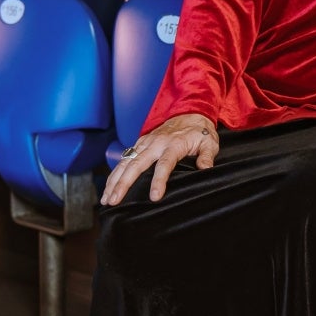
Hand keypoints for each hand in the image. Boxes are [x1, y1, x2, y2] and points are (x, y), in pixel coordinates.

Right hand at [101, 113, 218, 205]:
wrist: (189, 114)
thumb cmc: (199, 132)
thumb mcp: (209, 143)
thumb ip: (207, 156)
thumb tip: (204, 169)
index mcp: (174, 144)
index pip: (164, 164)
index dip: (158, 180)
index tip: (154, 196)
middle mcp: (156, 143)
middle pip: (137, 164)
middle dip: (124, 183)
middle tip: (115, 201)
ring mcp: (145, 143)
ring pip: (126, 162)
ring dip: (114, 181)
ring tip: (106, 199)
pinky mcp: (139, 144)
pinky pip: (124, 159)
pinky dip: (114, 174)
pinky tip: (109, 188)